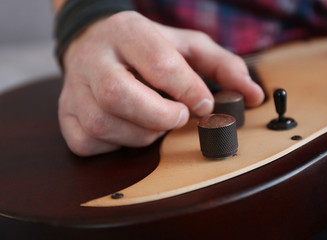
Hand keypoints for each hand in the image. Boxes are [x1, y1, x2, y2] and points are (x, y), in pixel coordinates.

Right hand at [58, 11, 263, 155]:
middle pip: (116, 94)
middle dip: (157, 116)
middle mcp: (94, 58)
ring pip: (104, 123)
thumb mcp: (188, 46)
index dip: (186, 89)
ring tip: (156, 122)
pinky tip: (130, 129)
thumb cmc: (147, 49)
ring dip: (142, 133)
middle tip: (178, 117)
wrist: (96, 45)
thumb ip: (224, 66)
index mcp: (127, 32)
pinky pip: (89, 142)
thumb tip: (253, 95)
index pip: (157, 62)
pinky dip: (117, 144)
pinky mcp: (66, 115)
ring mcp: (74, 88)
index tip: (203, 103)